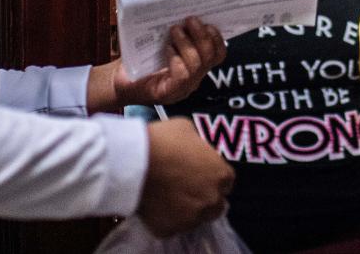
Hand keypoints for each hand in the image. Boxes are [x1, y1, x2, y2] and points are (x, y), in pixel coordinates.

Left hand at [114, 16, 226, 105]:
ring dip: (187, 44)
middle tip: (190, 19)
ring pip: (197, 65)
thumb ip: (176, 31)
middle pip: (211, 57)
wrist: (117, 80)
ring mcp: (183, 89)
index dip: (217, 38)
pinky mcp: (168, 93)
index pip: (218, 54)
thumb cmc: (139, 59)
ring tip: (175, 30)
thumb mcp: (161, 41)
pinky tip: (167, 48)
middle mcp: (194, 79)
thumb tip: (184, 7)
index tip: (208, 21)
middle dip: (203, 36)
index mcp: (195, 66)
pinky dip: (176, 58)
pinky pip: (183, 76)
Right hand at [138, 118, 234, 236]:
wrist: (133, 162)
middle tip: (184, 187)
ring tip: (167, 196)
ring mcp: (191, 218)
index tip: (199, 173)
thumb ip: (198, 145)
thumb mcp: (187, 129)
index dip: (212, 177)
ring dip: (186, 209)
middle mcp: (211, 200)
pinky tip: (154, 205)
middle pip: (215, 204)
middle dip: (204, 197)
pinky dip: (165, 218)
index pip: (226, 181)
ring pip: (194, 218)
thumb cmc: (162, 140)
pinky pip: (170, 226)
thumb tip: (194, 149)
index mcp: (220, 175)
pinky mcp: (169, 230)